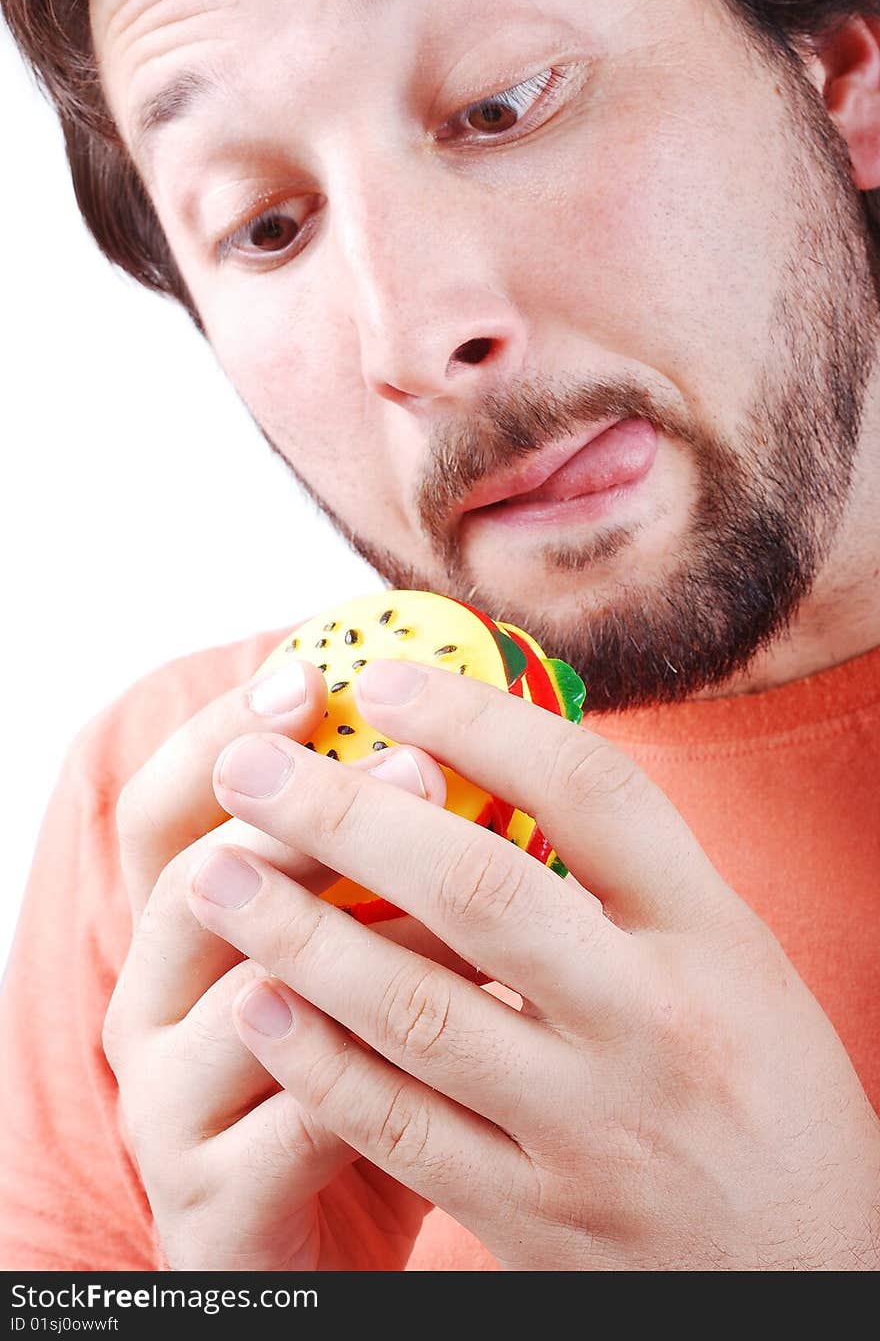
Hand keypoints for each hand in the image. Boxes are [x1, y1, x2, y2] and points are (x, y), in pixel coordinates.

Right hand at [106, 658, 459, 1270]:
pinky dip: (383, 1069)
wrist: (312, 1246)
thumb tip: (464, 749)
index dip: (225, 732)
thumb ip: (380, 870)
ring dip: (360, 937)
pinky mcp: (212, 1204)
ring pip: (250, 999)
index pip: (166, 808)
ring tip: (464, 895)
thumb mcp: (355, 958)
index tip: (309, 672)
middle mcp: (151, 1007)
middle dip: (310, 817)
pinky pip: (300, 1123)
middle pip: (195, 881)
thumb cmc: (348, 1074)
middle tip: (415, 765)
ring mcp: (169, 1108)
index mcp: (178, 933)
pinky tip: (469, 1031)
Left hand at [188, 658, 879, 1271]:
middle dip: (347, 815)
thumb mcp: (732, 956)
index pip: (591, 793)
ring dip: (298, 933)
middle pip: (480, 890)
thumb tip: (493, 760)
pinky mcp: (536, 1218)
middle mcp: (651, 1022)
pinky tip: (255, 1002)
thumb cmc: (765, 1088)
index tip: (379, 682)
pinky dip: (318, 1061)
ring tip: (212, 873)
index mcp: (710, 936)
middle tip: (249, 764)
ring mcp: (590, 1129)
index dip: (477, 722)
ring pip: (418, 1013)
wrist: (813, 1271)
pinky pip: (403, 1131)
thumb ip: (626, 873)